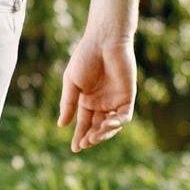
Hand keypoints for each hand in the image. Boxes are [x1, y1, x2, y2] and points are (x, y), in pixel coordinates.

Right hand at [58, 34, 135, 152]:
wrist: (103, 41)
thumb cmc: (85, 58)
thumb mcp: (72, 83)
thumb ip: (68, 104)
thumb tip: (62, 125)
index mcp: (86, 100)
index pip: (84, 124)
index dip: (80, 136)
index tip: (75, 149)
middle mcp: (101, 103)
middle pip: (97, 127)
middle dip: (91, 137)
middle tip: (84, 144)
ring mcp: (115, 100)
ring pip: (111, 125)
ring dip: (103, 133)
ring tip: (93, 137)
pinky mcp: (127, 96)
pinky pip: (124, 116)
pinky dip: (116, 123)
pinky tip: (106, 124)